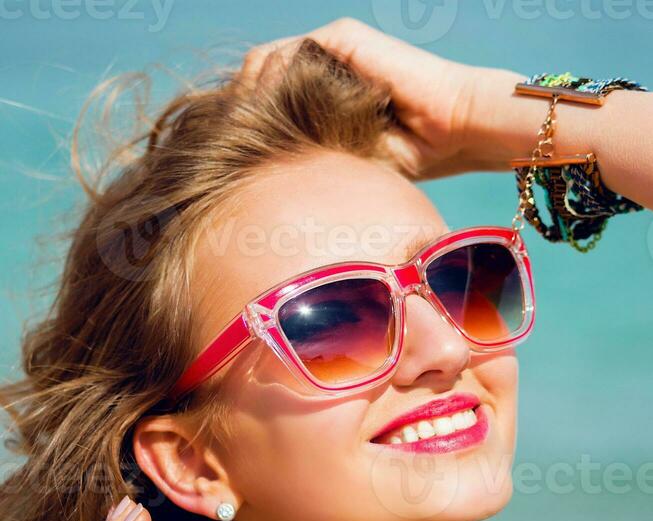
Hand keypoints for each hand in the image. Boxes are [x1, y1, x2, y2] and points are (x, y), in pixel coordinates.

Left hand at [236, 16, 496, 179]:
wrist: (456, 132)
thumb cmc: (410, 158)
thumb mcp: (344, 162)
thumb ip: (305, 157)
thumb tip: (256, 184)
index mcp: (323, 90)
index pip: (265, 96)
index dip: (244, 123)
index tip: (229, 157)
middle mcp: (324, 62)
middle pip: (256, 75)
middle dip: (238, 110)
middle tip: (228, 148)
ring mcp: (332, 46)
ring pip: (264, 63)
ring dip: (250, 101)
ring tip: (245, 138)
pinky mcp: (344, 38)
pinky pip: (289, 55)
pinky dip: (273, 85)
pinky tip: (270, 119)